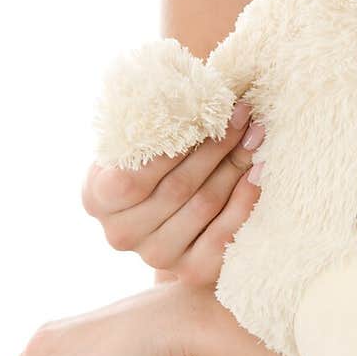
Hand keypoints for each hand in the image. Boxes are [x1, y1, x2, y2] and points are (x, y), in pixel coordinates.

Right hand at [82, 99, 265, 286]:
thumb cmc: (154, 162)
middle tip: (244, 115)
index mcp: (98, 197)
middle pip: (178, 187)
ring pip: (204, 205)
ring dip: (235, 165)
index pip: (134, 175)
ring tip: (255, 135)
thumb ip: (153, 120)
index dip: (173, 145)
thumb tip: (192, 84)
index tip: (207, 110)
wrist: (170, 214)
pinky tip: (258, 173)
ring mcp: (154, 256)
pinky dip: (245, 201)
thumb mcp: (140, 141)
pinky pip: (225, 235)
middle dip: (216, 146)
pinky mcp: (190, 271)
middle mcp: (120, 234)